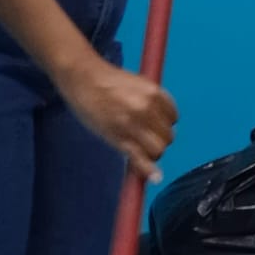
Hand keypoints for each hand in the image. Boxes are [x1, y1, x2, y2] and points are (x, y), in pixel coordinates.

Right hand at [57, 55, 177, 182]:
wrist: (82, 77)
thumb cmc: (105, 79)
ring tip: (140, 150)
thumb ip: (148, 100)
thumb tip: (156, 121)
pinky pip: (141, 158)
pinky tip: (155, 177)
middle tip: (144, 139)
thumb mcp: (135, 83)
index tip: (154, 126)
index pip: (173, 117)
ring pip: (158, 149)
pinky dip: (149, 171)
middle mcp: (148, 108)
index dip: (164, 124)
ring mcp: (134, 124)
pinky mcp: (120, 137)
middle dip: (158, 140)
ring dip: (151, 153)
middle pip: (167, 136)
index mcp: (154, 92)